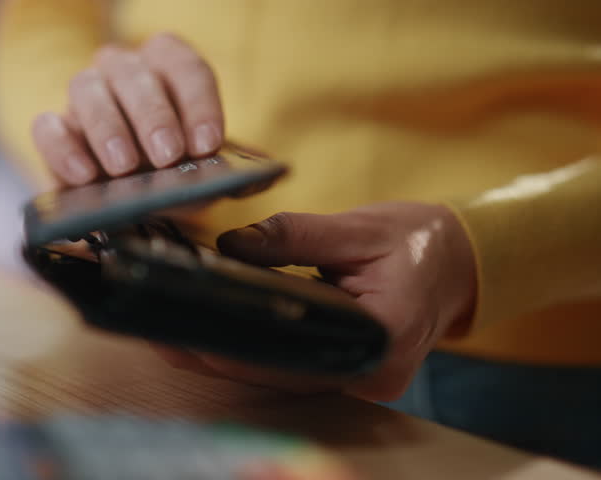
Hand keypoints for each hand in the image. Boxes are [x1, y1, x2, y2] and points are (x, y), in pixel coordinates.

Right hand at [32, 33, 223, 185]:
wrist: (133, 197)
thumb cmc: (172, 171)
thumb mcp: (196, 169)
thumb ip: (203, 168)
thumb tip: (210, 182)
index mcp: (166, 66)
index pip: (185, 68)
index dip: (198, 104)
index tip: (206, 144)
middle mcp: (123, 70)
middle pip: (134, 74)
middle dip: (153, 116)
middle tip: (167, 155)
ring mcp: (84, 95)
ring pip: (86, 88)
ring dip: (107, 127)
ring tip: (124, 167)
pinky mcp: (53, 129)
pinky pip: (46, 127)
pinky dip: (64, 149)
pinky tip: (84, 175)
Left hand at [157, 202, 477, 401]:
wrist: (460, 260)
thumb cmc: (418, 241)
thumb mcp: (358, 228)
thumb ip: (294, 236)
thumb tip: (232, 244)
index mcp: (381, 340)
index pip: (293, 354)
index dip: (233, 348)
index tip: (184, 335)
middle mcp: (368, 373)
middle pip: (278, 372)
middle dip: (216, 355)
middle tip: (159, 336)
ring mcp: (357, 377)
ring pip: (279, 374)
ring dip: (227, 355)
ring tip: (171, 334)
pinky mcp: (345, 369)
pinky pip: (290, 365)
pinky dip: (251, 350)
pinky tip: (211, 333)